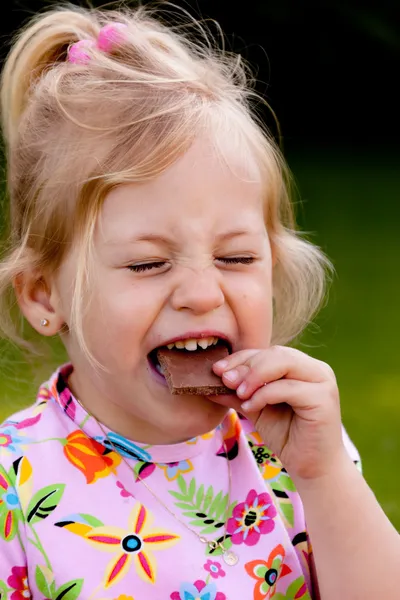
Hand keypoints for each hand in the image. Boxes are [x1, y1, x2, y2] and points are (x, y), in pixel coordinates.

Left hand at [213, 346, 347, 483]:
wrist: (312, 468)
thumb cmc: (287, 436)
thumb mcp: (255, 409)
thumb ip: (236, 393)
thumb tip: (206, 383)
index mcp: (301, 366)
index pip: (267, 352)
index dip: (241, 358)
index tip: (217, 370)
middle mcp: (315, 369)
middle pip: (275, 353)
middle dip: (246, 365)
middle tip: (224, 380)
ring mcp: (322, 381)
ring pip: (283, 363)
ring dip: (254, 376)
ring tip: (239, 393)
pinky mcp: (324, 398)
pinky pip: (288, 387)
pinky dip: (265, 394)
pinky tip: (251, 406)